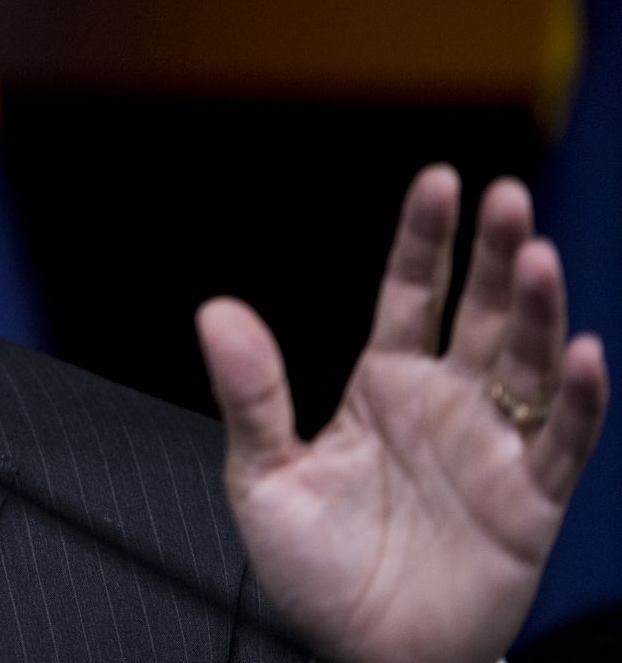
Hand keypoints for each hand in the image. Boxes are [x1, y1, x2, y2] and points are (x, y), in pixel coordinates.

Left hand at [197, 166, 608, 662]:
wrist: (360, 655)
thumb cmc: (312, 571)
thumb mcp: (261, 476)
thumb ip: (250, 393)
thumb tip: (216, 310)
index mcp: (382, 385)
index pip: (411, 293)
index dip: (427, 238)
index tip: (439, 180)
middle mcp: (446, 404)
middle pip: (480, 311)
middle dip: (495, 253)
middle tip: (505, 197)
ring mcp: (492, 447)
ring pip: (526, 361)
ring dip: (538, 310)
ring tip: (538, 256)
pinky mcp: (529, 501)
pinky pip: (562, 441)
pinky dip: (575, 398)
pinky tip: (580, 355)